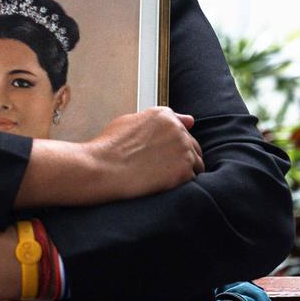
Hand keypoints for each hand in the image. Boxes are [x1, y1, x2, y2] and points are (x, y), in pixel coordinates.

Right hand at [85, 107, 203, 199]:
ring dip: (184, 171)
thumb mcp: (130, 122)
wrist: (103, 168)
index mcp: (164, 116)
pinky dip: (182, 183)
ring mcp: (183, 150)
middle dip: (180, 157)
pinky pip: (193, 179)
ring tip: (162, 177)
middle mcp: (178, 130)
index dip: (173, 144)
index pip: (183, 128)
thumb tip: (189, 120)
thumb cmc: (110, 147)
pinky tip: (163, 184)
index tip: (164, 153)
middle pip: (192, 146)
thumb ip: (160, 119)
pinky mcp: (184, 171)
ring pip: (196, 163)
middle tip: (160, 168)